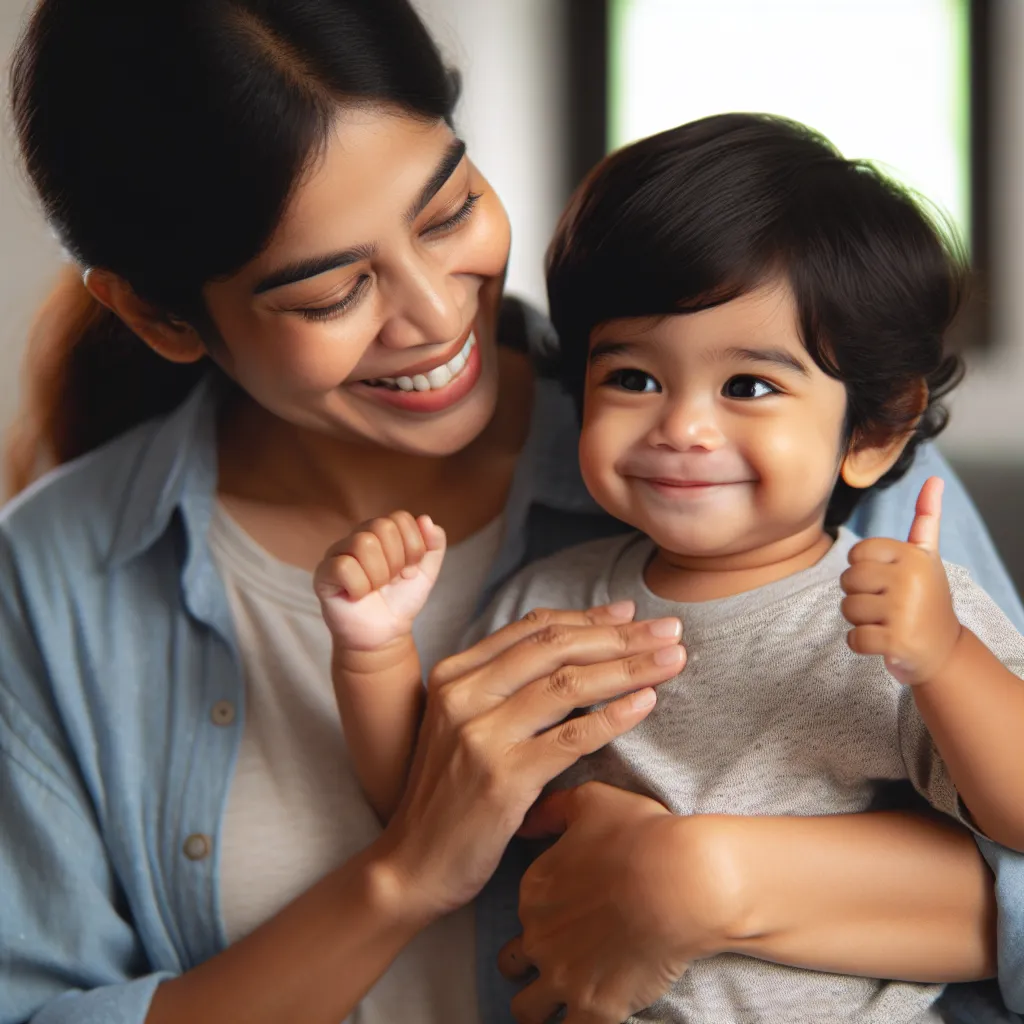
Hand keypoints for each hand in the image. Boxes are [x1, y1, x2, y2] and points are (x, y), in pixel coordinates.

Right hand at [314, 511, 444, 650]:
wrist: (384, 633)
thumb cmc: (400, 599)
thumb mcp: (427, 571)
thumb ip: (434, 544)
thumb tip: (426, 519)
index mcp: (382, 530)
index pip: (400, 518)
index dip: (412, 548)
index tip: (408, 570)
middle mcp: (358, 535)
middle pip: (382, 527)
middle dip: (396, 561)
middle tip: (391, 581)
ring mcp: (337, 552)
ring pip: (363, 543)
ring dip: (379, 575)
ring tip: (375, 589)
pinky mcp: (323, 573)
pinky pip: (344, 567)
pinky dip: (359, 587)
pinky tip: (358, 595)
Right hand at [374, 604, 686, 920]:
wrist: (413, 864)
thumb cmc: (450, 793)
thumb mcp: (463, 724)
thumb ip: (504, 685)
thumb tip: (577, 645)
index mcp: (454, 674)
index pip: (532, 628)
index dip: (588, 616)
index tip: (631, 612)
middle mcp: (463, 696)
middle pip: (555, 647)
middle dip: (619, 635)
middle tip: (668, 629)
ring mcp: (480, 736)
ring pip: (568, 685)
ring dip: (628, 668)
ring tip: (672, 659)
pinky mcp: (502, 778)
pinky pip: (571, 738)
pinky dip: (614, 716)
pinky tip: (647, 703)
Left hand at [498, 783, 730, 1023]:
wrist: (683, 882)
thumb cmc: (642, 835)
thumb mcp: (592, 800)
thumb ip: (552, 809)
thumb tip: (526, 821)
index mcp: (534, 890)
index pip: (523, 912)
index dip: (543, 916)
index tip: (568, 916)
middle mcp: (539, 936)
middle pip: (513, 963)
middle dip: (532, 964)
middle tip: (564, 959)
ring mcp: (563, 977)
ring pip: (526, 1010)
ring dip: (541, 1005)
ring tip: (566, 998)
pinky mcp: (594, 1009)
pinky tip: (591, 1015)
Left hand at [840, 476, 962, 684]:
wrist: (944, 649)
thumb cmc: (927, 596)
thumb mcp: (927, 555)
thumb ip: (925, 519)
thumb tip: (934, 479)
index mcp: (911, 555)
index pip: (855, 554)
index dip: (864, 570)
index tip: (888, 580)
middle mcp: (908, 579)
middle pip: (847, 580)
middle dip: (859, 595)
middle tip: (886, 604)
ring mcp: (903, 611)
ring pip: (847, 609)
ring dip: (860, 620)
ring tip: (887, 621)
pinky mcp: (896, 641)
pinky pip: (853, 639)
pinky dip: (862, 644)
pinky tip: (884, 640)